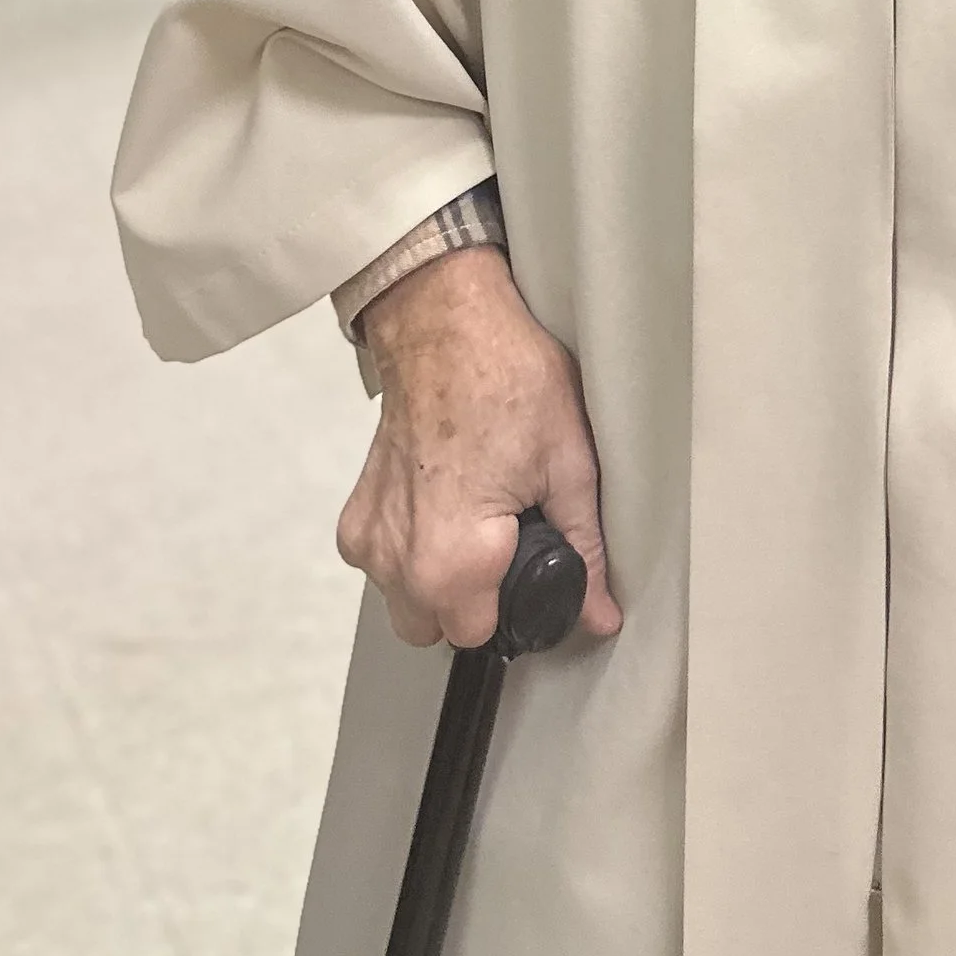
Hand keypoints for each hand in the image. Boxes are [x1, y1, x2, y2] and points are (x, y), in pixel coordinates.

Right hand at [335, 246, 620, 648]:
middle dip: (477, 600)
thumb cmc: (505, 375)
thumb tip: (600, 613)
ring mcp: (369, 538)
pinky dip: (412, 552)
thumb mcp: (569, 462)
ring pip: (408, 602)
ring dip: (442, 581)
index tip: (533, 564)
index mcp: (451, 558)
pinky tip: (445, 503)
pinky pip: (384, 566)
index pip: (484, 636)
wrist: (443, 320)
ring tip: (478, 515)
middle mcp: (397, 559)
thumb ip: (586, 549)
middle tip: (509, 538)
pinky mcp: (355, 515)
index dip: (519, 606)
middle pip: (441, 629)